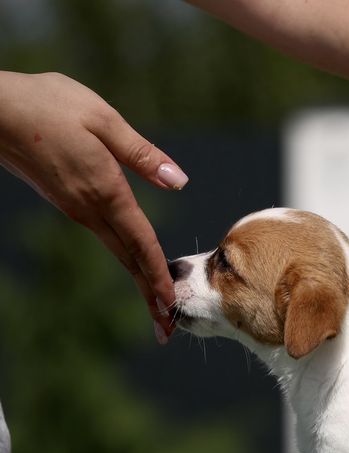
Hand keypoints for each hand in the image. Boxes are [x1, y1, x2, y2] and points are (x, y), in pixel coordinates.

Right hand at [0, 71, 187, 341]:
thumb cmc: (46, 104)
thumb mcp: (101, 119)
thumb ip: (142, 154)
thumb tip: (179, 181)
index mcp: (104, 190)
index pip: (139, 242)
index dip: (158, 275)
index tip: (172, 306)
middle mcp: (89, 208)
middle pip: (129, 259)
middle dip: (150, 295)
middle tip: (168, 330)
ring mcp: (76, 207)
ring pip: (118, 250)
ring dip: (140, 279)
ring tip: (158, 308)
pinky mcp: (68, 200)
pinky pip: (106, 235)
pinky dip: (127, 256)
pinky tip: (137, 263)